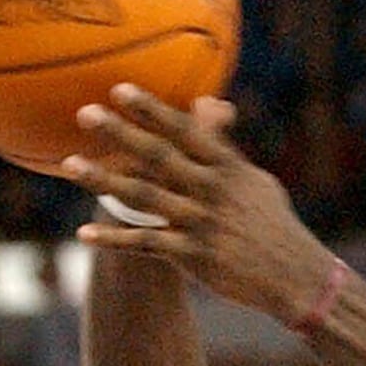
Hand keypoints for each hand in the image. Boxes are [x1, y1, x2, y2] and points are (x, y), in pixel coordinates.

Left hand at [68, 87, 333, 320]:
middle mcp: (211, 191)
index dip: (152, 110)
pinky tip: (84, 235)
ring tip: (69, 165)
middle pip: (158, 156)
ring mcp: (201, 223)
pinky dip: (114, 240)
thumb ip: (224, 146)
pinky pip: (145, 245)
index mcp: (226, 168)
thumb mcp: (255, 181)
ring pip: (144, 198)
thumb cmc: (275, 226)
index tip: (120, 89)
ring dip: (104, 180)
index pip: (185, 131)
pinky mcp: (194, 256)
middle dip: (120, 133)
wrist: (296, 276)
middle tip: (85, 112)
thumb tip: (210, 107)